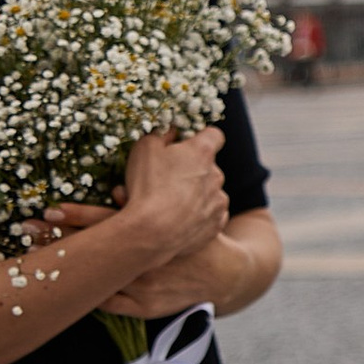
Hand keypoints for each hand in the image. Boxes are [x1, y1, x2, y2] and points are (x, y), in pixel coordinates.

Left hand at [35, 191, 227, 320]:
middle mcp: (145, 262)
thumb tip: (113, 188)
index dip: (75, 217)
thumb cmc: (195, 236)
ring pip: (96, 282)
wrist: (223, 273)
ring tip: (31, 263)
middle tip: (23, 230)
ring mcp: (143, 289)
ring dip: (65, 272)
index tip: (46, 211)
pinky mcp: (145, 308)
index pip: (106, 222)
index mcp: (151, 235)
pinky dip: (89, 296)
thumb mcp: (177, 213)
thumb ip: (142, 202)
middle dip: (56, 241)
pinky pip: (109, 304)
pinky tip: (63, 292)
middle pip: (93, 252)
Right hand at [113, 126, 226, 272]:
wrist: (152, 233)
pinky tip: (178, 219)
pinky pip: (210, 215)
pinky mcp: (216, 224)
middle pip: (208, 166)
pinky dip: (198, 215)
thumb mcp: (144, 148)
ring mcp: (219, 201)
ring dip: (194, 194)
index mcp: (202, 152)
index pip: (214, 135)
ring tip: (168, 204)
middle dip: (192, 169)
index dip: (201, 137)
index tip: (186, 144)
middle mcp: (216, 175)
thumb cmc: (147, 187)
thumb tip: (171, 130)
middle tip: (166, 180)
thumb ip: (161, 134)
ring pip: (209, 192)